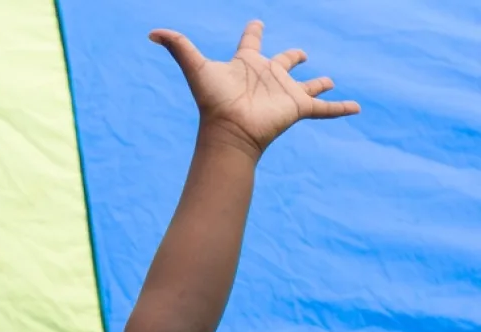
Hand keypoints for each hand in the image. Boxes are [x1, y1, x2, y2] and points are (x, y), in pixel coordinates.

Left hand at [151, 20, 359, 156]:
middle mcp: (268, 77)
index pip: (251, 41)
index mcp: (248, 64)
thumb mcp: (196, 68)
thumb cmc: (213, 102)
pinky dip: (340, 108)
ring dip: (318, 83)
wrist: (229, 132)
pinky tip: (357, 107)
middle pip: (283, 62)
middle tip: (301, 53)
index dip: (253, 31)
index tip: (256, 22)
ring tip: (329, 80)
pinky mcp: (297, 108)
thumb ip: (178, 47)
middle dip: (293, 57)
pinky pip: (324, 109)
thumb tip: (152, 33)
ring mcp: (284, 93)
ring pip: (306, 86)